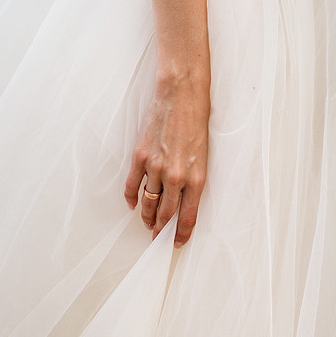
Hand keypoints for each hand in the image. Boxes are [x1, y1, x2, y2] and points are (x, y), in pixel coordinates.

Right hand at [124, 68, 209, 245]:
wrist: (181, 94)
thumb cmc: (196, 119)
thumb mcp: (203, 153)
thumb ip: (193, 177)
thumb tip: (183, 197)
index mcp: (196, 177)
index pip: (187, 216)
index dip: (181, 234)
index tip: (177, 243)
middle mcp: (176, 176)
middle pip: (166, 214)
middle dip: (161, 229)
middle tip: (158, 237)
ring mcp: (156, 167)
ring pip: (148, 204)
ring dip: (147, 217)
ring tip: (147, 222)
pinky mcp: (140, 156)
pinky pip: (132, 186)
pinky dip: (131, 198)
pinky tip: (133, 203)